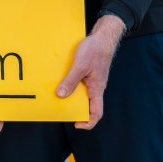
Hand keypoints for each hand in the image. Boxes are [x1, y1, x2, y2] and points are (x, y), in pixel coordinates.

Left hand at [56, 14, 125, 129]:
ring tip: (60, 95)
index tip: (77, 124)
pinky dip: (72, 84)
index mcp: (97, 89)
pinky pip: (81, 83)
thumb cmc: (95, 50)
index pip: (97, 112)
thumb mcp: (80, 66)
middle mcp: (96, 87)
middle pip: (89, 105)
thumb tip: (61, 95)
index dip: (88, 122)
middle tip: (63, 109)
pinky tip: (62, 80)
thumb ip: (71, 81)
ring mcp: (93, 80)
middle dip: (77, 109)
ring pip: (83, 94)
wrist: (103, 36)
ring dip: (73, 96)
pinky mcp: (89, 73)